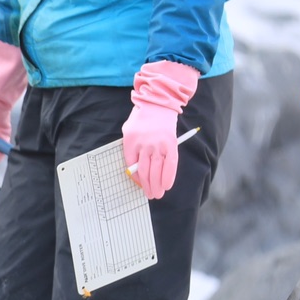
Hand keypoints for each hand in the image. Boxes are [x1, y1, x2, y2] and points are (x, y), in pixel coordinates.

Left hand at [123, 60, 199, 200]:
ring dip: (157, 185)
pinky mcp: (171, 144)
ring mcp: (158, 145)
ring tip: (158, 194)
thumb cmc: (142, 118)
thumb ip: (130, 148)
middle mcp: (144, 144)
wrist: (158, 103)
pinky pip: (170, 164)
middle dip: (147, 186)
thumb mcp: (129, 130)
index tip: (140, 185)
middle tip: (150, 195)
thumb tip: (133, 170)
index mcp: (130, 141)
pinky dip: (169, 176)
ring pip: (157, 170)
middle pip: (144, 171)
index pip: (131, 165)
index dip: (136, 178)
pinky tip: (167, 185)